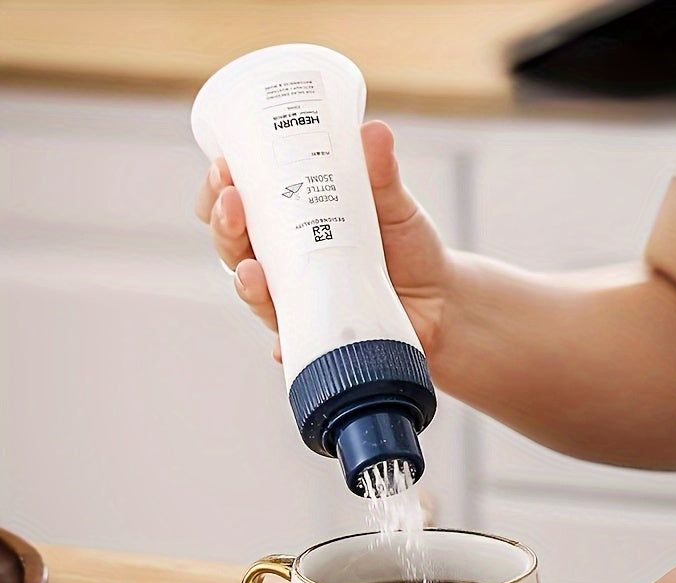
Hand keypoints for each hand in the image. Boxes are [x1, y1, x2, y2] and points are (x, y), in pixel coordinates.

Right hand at [195, 120, 453, 363]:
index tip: (223, 167)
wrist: (440, 302)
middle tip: (231, 202)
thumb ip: (381, 174)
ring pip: (254, 292)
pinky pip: (294, 342)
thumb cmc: (409, 247)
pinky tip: (282, 344)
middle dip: (223, 225)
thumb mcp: (395, 206)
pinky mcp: (317, 334)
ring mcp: (297, 299)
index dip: (220, 187)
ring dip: (244, 280)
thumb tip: (374, 132)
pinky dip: (286, 343)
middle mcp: (285, 261)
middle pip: (234, 245)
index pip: (238, 202)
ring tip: (251, 268)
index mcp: (290, 220)